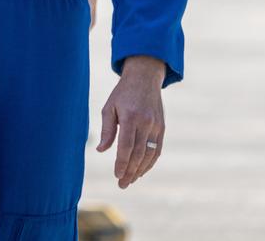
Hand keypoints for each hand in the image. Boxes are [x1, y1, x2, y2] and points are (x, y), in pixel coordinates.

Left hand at [96, 55, 166, 187]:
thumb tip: (102, 150)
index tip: (116, 174)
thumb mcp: (109, 107)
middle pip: (139, 154)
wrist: (144, 79)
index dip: (122, 162)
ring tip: (130, 180)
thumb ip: (107, 130)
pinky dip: (150, 163)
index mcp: (130, 117)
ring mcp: (156, 126)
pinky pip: (157, 150)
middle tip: (121, 184)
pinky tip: (141, 171)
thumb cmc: (122, 94)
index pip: (126, 146)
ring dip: (140, 170)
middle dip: (130, 171)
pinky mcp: (162, 128)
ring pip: (150, 154)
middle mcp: (146, 123)